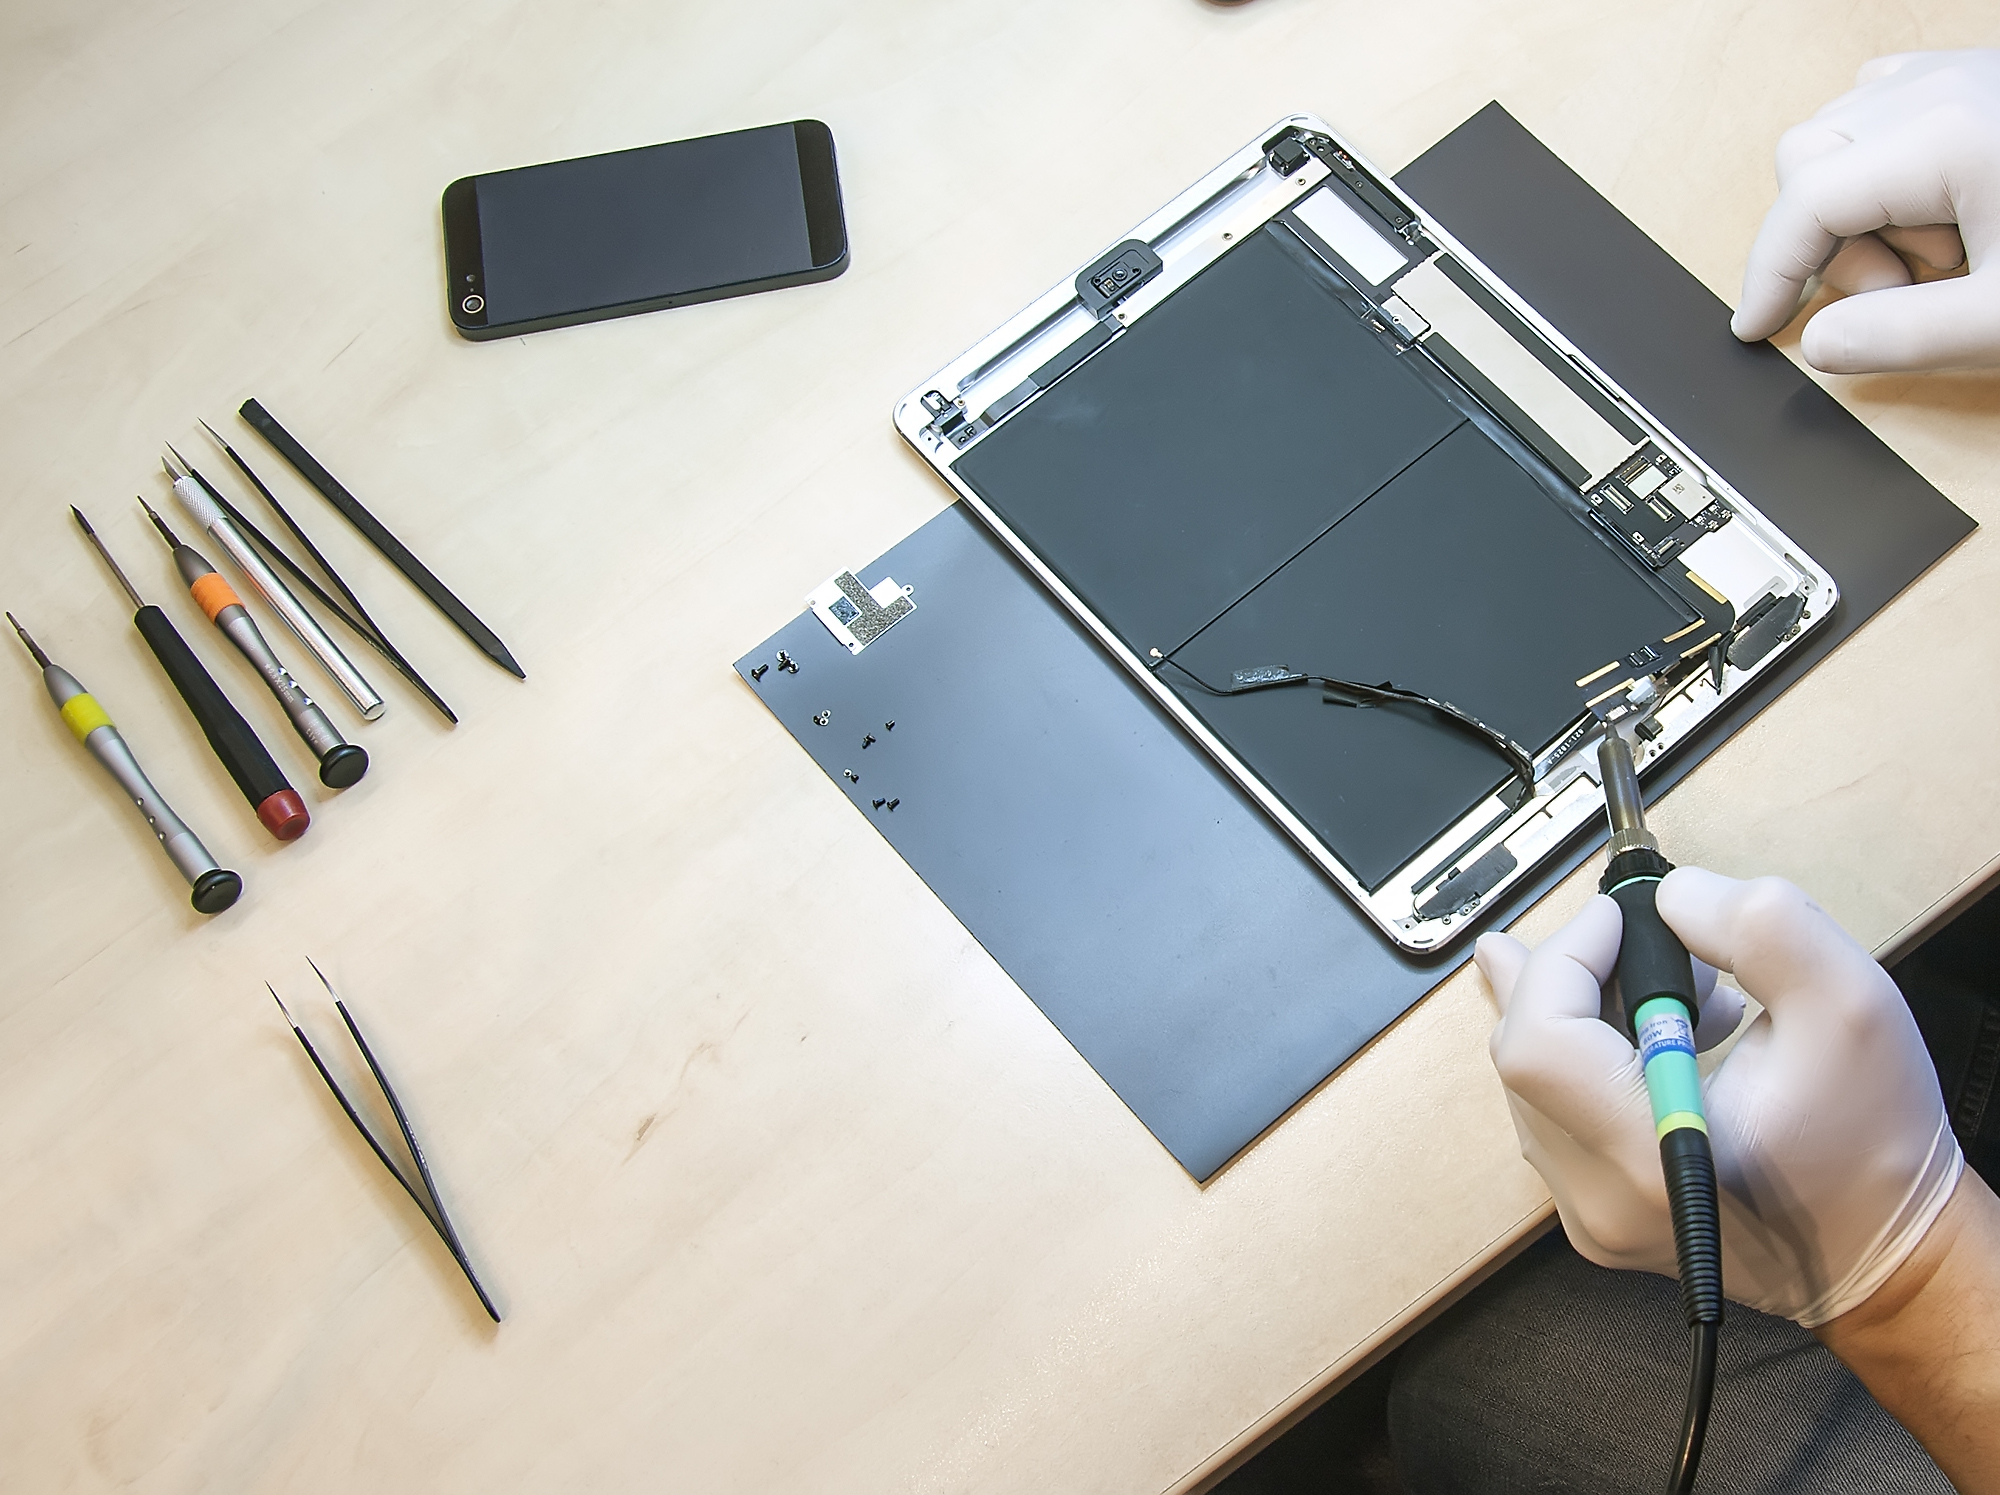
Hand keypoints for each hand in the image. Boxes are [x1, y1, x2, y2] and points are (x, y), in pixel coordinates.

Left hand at [1481, 869, 1961, 1324]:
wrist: (1890, 1255)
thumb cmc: (1874, 1143)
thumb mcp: (1848, 1003)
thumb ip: (1758, 928)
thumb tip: (1669, 899)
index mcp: (1652, 1161)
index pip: (1539, 1043)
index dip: (1566, 960)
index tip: (1617, 919)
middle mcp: (1600, 1200)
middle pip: (1521, 1057)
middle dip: (1567, 973)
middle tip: (1622, 932)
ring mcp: (1589, 1214)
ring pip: (1530, 1080)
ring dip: (1579, 1010)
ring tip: (1663, 985)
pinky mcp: (1594, 1212)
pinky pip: (1553, 1111)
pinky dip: (1588, 1052)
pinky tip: (1651, 1027)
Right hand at [1732, 49, 1999, 370]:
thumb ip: (1902, 339)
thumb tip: (1821, 342)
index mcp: (1944, 136)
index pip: (1807, 202)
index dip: (1768, 273)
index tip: (1757, 325)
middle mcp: (1947, 87)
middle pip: (1812, 157)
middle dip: (1832, 239)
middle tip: (1901, 293)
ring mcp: (1970, 73)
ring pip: (1848, 132)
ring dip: (1868, 205)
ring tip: (1944, 256)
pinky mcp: (1991, 82)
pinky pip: (1897, 106)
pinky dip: (1894, 168)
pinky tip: (1946, 213)